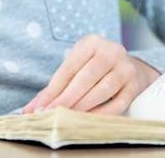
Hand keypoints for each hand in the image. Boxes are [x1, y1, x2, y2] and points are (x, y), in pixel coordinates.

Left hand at [22, 34, 159, 115]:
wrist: (130, 67)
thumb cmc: (94, 69)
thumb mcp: (76, 67)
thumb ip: (54, 87)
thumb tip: (30, 109)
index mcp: (92, 42)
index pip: (69, 68)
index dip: (53, 90)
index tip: (40, 107)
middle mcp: (111, 51)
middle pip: (86, 78)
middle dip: (66, 99)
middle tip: (51, 114)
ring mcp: (126, 67)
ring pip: (103, 90)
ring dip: (83, 106)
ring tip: (67, 118)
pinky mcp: (134, 85)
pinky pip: (118, 103)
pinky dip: (102, 114)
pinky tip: (88, 120)